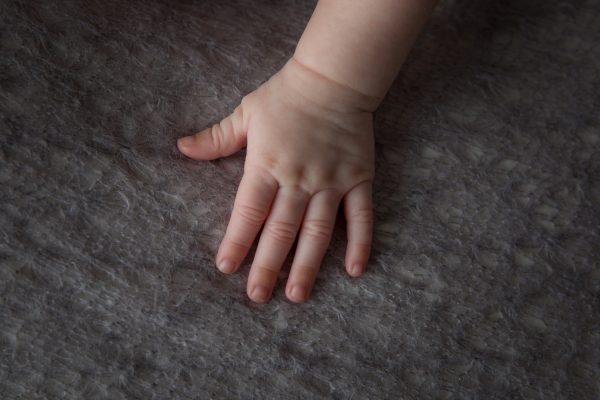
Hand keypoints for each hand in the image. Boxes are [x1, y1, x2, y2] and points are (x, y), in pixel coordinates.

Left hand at [177, 58, 374, 302]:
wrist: (334, 79)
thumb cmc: (285, 96)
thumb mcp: (246, 112)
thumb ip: (216, 137)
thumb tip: (181, 147)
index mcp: (267, 164)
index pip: (248, 211)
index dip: (236, 241)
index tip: (226, 267)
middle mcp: (299, 178)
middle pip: (281, 229)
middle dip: (267, 265)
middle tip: (257, 296)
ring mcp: (331, 181)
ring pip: (318, 231)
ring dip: (307, 265)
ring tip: (297, 295)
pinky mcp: (358, 180)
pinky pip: (360, 216)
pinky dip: (359, 243)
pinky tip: (354, 271)